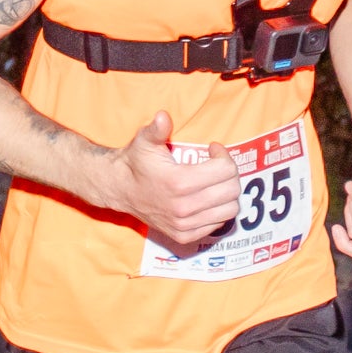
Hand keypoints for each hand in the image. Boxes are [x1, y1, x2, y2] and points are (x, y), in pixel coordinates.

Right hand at [111, 111, 242, 246]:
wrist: (120, 190)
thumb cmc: (136, 162)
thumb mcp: (145, 141)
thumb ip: (157, 129)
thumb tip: (163, 117)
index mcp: (179, 182)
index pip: (226, 170)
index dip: (223, 155)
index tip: (213, 149)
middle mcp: (184, 207)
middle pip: (232, 190)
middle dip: (229, 174)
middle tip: (217, 165)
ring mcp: (184, 224)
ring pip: (230, 210)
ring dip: (227, 194)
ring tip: (215, 182)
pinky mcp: (184, 236)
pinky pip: (218, 224)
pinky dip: (218, 210)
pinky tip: (206, 198)